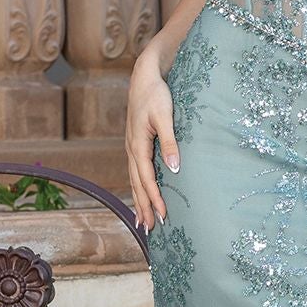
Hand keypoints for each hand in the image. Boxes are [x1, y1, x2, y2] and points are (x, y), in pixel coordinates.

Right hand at [126, 47, 178, 230]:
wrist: (144, 76)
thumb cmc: (156, 94)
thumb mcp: (165, 117)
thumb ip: (171, 142)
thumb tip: (174, 168)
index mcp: (138, 145)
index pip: (147, 179)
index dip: (155, 199)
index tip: (163, 216)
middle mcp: (132, 150)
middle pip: (137, 185)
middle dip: (143, 207)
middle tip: (149, 230)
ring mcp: (132, 148)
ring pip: (134, 180)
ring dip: (139, 201)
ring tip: (142, 222)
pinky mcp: (136, 144)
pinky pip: (136, 172)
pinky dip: (138, 188)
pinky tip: (142, 195)